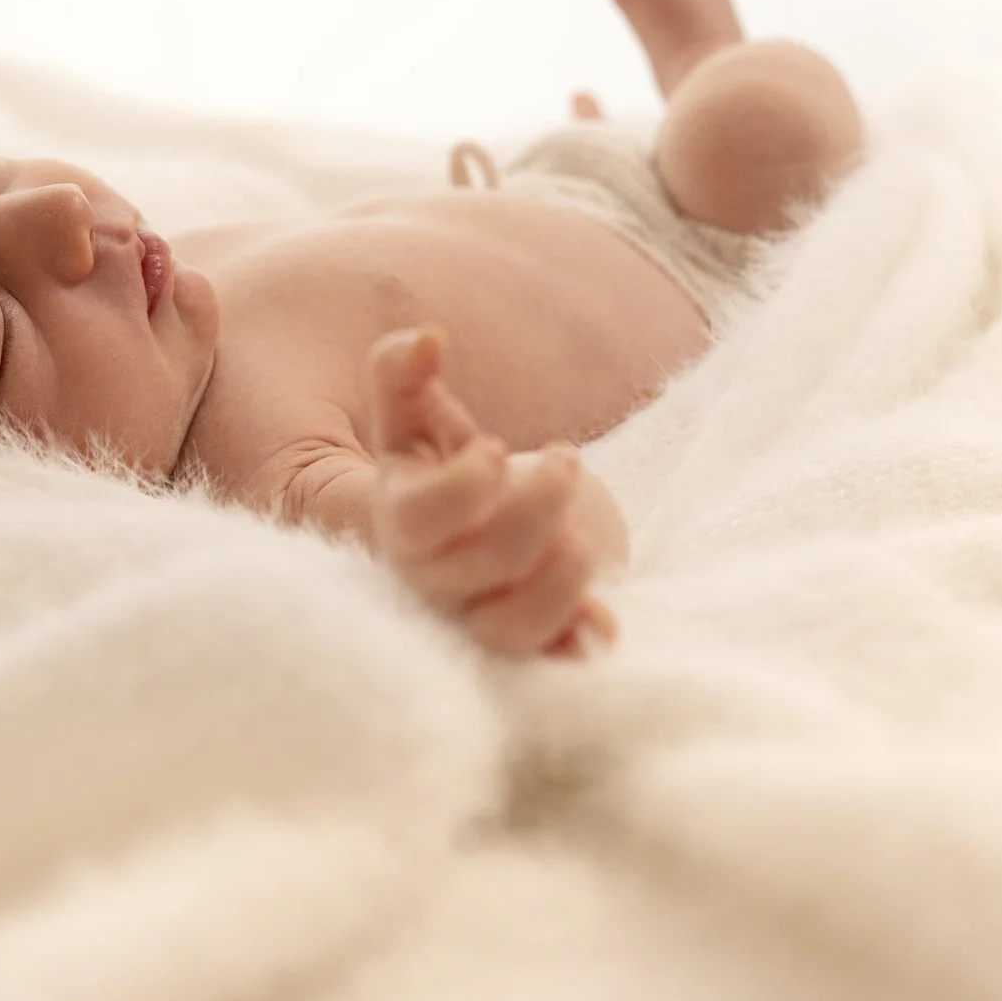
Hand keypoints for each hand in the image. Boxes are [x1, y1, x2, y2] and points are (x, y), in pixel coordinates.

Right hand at [363, 326, 617, 658]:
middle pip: (479, 567)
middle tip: (565, 458)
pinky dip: (578, 645)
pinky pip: (547, 662)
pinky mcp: (520, 643)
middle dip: (536, 509)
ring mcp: (475, 618)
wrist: (452, 538)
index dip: (461, 487)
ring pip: (509, 629)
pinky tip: (602, 618)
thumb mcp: (410, 418)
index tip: (494, 446)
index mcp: (399, 522)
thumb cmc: (430, 469)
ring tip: (584, 538)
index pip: (417, 522)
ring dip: (560, 584)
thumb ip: (403, 373)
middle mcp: (432, 580)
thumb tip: (431, 338)